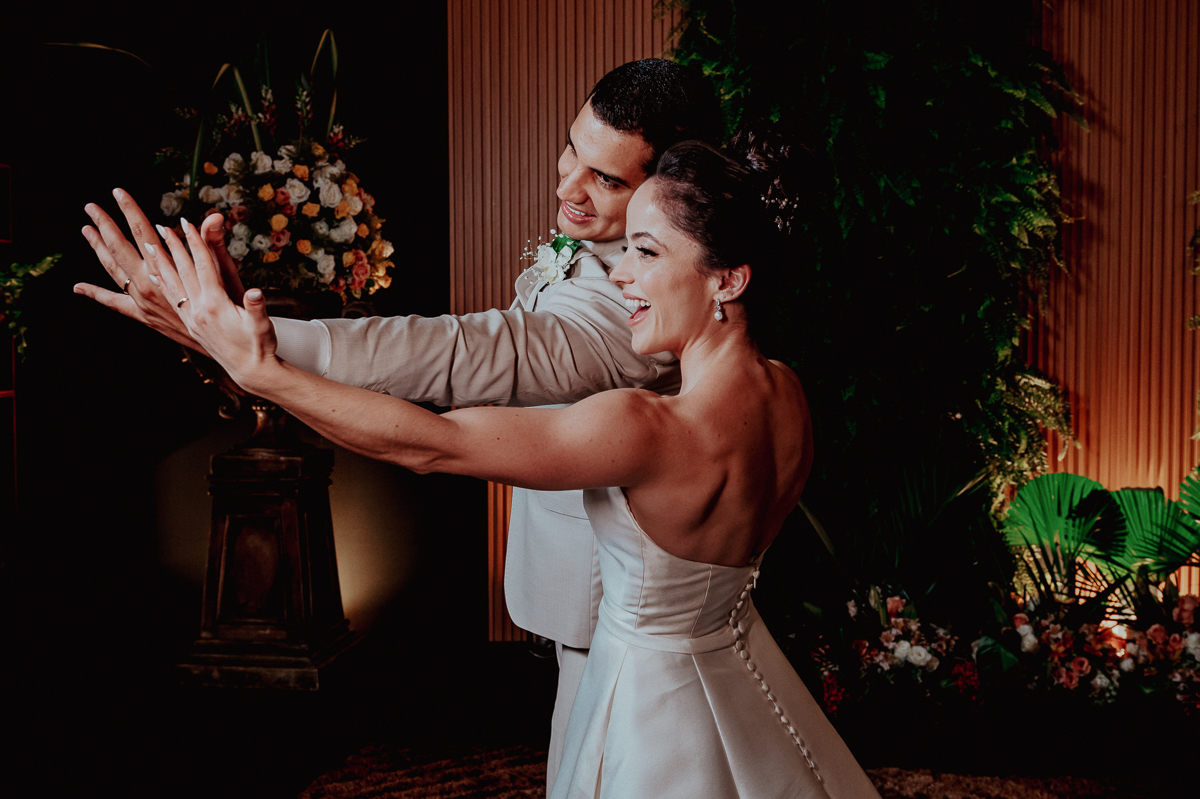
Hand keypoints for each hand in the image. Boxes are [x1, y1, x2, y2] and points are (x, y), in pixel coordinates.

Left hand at [74, 189, 245, 351]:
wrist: (230, 353)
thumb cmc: (232, 312)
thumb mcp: (229, 276)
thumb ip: (216, 245)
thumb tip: (212, 218)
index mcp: (169, 275)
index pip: (146, 235)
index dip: (133, 213)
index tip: (120, 193)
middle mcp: (151, 289)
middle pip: (123, 250)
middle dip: (107, 225)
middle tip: (92, 205)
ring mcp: (144, 304)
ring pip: (115, 271)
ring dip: (99, 249)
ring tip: (86, 228)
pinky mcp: (144, 316)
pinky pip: (115, 303)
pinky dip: (97, 294)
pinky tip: (79, 287)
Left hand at [148, 216, 278, 392]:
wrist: (251, 371)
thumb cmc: (261, 346)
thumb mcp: (262, 324)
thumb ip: (256, 307)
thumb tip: (256, 294)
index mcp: (215, 305)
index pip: (202, 267)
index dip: (195, 243)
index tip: (186, 223)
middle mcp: (198, 311)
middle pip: (182, 272)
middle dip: (173, 248)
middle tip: (162, 226)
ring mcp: (192, 319)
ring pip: (172, 285)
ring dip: (160, 264)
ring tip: (150, 245)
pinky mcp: (191, 325)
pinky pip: (173, 300)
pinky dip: (163, 285)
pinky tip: (155, 276)